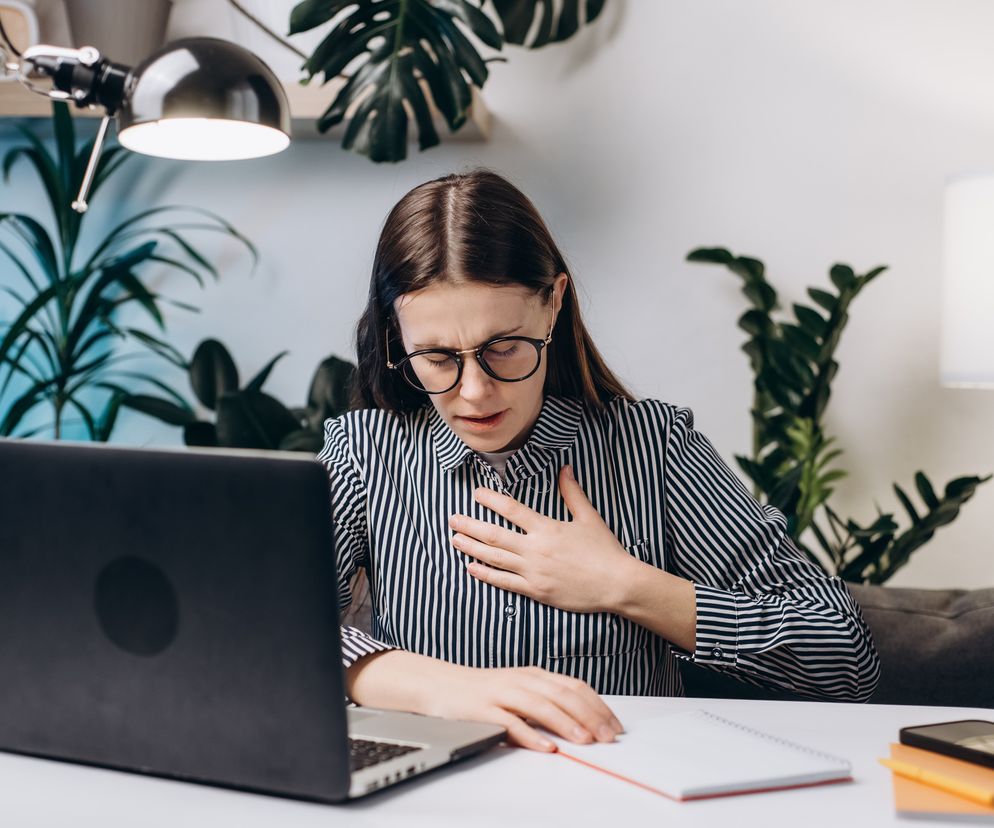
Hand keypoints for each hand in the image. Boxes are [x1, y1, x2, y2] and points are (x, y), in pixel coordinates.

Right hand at [348, 650, 622, 751]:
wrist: (440, 685)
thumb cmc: (484, 691)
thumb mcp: (520, 690)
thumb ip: (548, 701)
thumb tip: (584, 721)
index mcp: (534, 675)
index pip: (574, 687)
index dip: (598, 705)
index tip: (615, 725)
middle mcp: (521, 681)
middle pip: (563, 695)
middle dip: (590, 716)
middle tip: (608, 737)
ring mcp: (502, 693)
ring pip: (541, 706)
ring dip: (567, 724)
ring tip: (585, 740)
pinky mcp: (483, 710)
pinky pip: (510, 723)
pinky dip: (530, 735)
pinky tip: (546, 746)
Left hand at [449, 465, 636, 613]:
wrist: (617, 584)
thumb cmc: (605, 550)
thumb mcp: (589, 517)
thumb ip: (572, 493)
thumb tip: (565, 468)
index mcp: (547, 528)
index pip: (512, 510)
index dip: (491, 500)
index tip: (476, 494)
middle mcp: (536, 549)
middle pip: (495, 535)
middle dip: (471, 526)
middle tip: (452, 520)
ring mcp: (533, 572)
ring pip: (495, 558)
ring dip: (472, 548)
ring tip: (455, 540)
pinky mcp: (536, 591)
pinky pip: (505, 582)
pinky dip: (486, 575)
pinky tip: (472, 568)